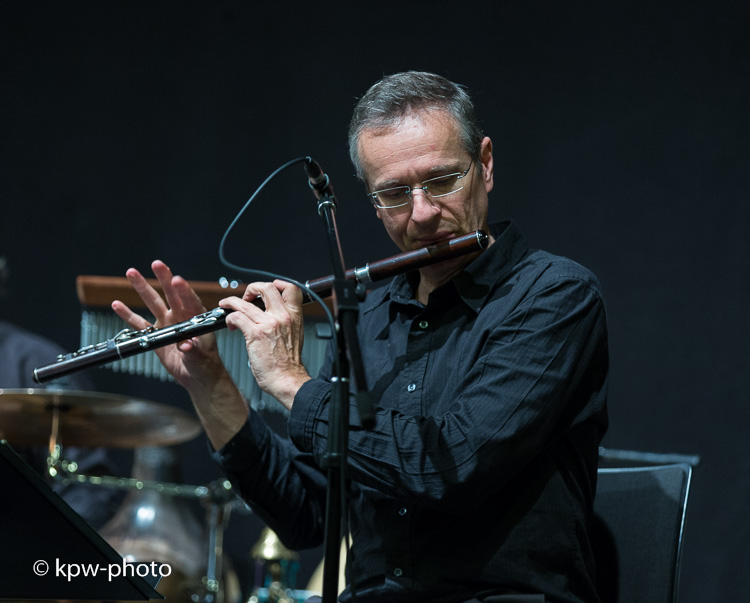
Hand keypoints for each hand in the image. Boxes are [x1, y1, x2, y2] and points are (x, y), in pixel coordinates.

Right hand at [111, 260, 226, 391]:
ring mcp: (167, 323)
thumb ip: (193, 350)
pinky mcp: (155, 335)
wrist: (197, 375)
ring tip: (131, 272)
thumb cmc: (205, 363)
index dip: (183, 290)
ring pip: (153, 303)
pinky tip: (117, 304)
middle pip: (170, 294)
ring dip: (142, 288)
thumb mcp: (201, 357)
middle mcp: (180, 316)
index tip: (176, 280)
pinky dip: (128, 314)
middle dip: (163, 278)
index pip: (190, 300)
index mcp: (196, 318)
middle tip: (156, 263)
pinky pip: (140, 323)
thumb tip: (186, 345)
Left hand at [220, 279, 310, 410]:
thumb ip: (285, 322)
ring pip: (245, 302)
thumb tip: (271, 314)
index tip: (269, 289)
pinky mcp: (255, 334)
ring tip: (226, 306)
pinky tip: (231, 325)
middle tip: (246, 297)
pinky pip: (237, 317)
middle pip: (267, 288)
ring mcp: (268, 324)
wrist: (287, 379)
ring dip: (232, 302)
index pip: (291, 289)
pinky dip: (230, 318)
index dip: (278, 284)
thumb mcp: (295, 335)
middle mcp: (283, 317)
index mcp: (294, 316)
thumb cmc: (289, 363)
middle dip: (252, 288)